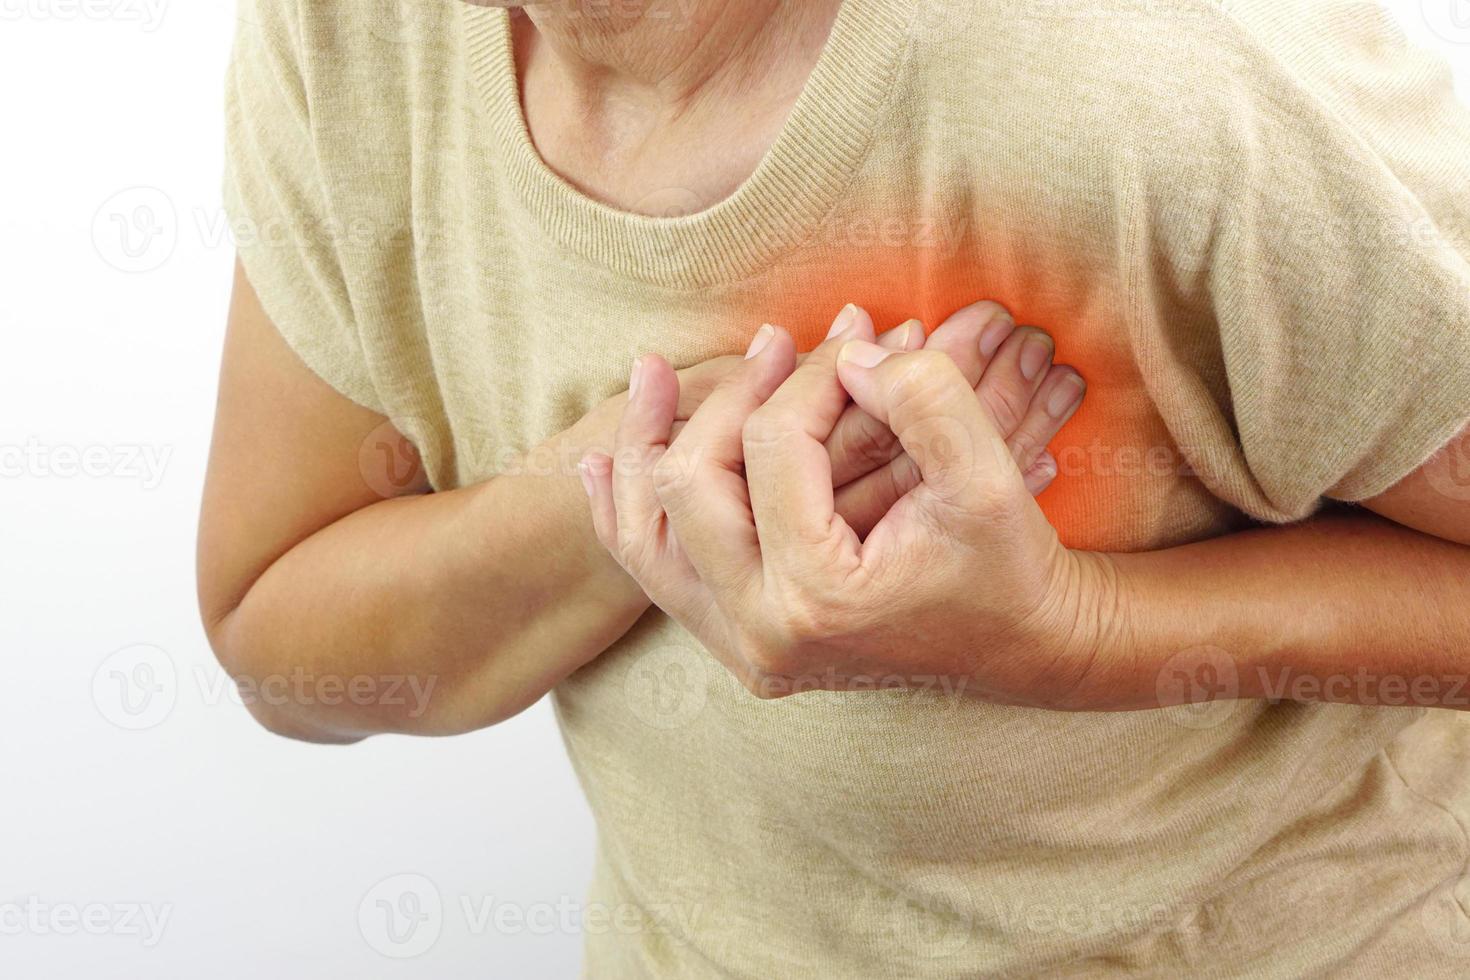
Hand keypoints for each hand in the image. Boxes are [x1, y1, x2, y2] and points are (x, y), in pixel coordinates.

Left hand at [582, 306, 1107, 705]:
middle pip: (693, 484)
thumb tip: (844, 353)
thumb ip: (926, 398)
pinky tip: (609, 464)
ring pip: (651, 536)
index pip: (776, 448)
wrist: (1024, 648)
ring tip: (649, 375)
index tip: (855, 337)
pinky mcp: (739, 642)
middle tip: (771, 342)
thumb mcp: (989, 476)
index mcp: (819, 597)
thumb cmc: (1011, 565)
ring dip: (649, 448)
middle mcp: (762, 633)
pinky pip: (657, 575)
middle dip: (729, 398)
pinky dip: (630, 515)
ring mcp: (742, 646)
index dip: (810, 376)